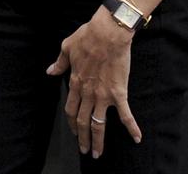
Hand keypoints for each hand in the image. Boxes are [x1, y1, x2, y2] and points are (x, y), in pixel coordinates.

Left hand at [46, 8, 140, 157]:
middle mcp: (87, 93)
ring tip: (98, 153)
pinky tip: (137, 138)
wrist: (107, 33)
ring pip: (99, 124)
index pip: (70, 109)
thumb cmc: (87, 37)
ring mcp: (103, 96)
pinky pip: (125, 114)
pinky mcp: (119, 93)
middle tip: (86, 151)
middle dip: (83, 138)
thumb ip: (59, 63)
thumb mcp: (66, 47)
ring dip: (98, 140)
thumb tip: (50, 72)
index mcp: (75, 83)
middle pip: (83, 121)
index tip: (74, 132)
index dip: (71, 123)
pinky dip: (132, 127)